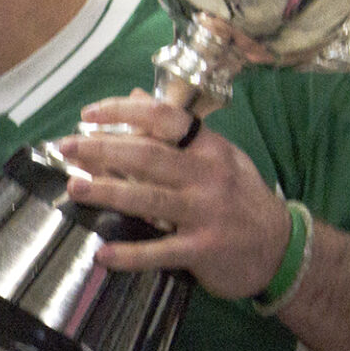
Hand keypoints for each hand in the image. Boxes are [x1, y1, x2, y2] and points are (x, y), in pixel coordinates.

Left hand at [57, 90, 292, 299]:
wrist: (282, 249)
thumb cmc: (240, 200)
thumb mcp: (217, 158)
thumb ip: (176, 132)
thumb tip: (135, 96)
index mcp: (209, 147)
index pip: (165, 117)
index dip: (124, 111)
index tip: (88, 114)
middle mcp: (208, 175)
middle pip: (149, 155)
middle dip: (103, 149)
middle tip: (66, 148)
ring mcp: (207, 212)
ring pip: (149, 198)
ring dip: (108, 191)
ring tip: (74, 188)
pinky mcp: (204, 249)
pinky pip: (161, 251)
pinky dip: (130, 254)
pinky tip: (103, 254)